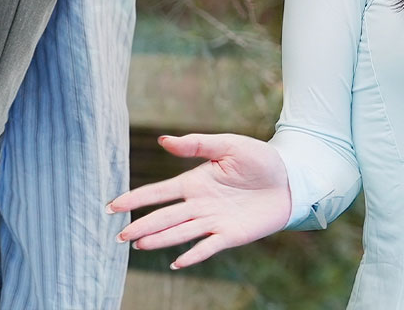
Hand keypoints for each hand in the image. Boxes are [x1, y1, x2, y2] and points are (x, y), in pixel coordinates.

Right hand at [105, 133, 291, 268]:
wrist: (290, 179)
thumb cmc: (260, 159)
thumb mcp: (228, 145)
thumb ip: (197, 144)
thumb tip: (162, 140)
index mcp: (195, 182)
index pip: (159, 192)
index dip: (136, 199)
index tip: (112, 206)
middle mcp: (199, 204)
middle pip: (164, 217)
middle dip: (141, 226)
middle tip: (119, 237)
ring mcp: (213, 221)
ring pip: (180, 232)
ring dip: (159, 240)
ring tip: (138, 245)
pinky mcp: (230, 235)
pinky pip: (208, 246)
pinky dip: (192, 255)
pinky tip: (176, 263)